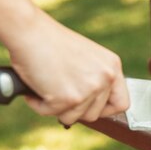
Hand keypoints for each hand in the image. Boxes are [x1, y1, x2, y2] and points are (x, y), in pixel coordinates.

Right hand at [6, 9, 129, 125]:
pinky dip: (39, 104)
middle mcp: (105, 78)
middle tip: (59, 94)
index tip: (90, 108)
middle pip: (94, 115)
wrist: (29, 31)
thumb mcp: (86, 58)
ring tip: (45, 86)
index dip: (106, 110)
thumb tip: (92, 106)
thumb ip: (95, 79)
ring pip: (72, 118)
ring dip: (55, 108)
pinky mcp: (69, 98)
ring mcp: (89, 89)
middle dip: (74, 110)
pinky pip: (51, 113)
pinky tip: (35, 87)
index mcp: (112, 66)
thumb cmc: (50, 42)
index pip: (122, 103)